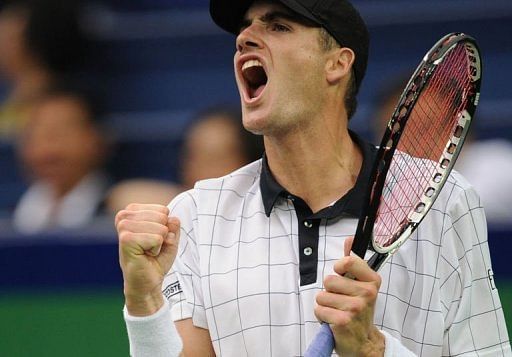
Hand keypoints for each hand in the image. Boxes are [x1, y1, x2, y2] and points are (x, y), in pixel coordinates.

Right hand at [115, 203, 179, 315]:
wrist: (147, 283)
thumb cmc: (156, 259)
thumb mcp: (169, 237)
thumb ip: (173, 224)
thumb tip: (173, 219)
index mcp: (132, 211)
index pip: (163, 210)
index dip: (165, 227)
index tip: (152, 240)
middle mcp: (124, 216)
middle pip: (162, 217)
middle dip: (163, 235)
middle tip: (150, 247)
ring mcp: (124, 227)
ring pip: (161, 227)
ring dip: (159, 243)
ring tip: (147, 251)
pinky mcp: (126, 239)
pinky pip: (157, 238)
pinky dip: (156, 249)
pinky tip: (145, 255)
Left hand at [314, 237, 384, 356]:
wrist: (363, 341)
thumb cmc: (359, 310)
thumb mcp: (360, 284)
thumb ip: (353, 261)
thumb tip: (350, 239)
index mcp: (372, 281)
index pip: (348, 261)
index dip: (339, 267)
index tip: (341, 274)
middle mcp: (367, 293)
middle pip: (329, 280)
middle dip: (329, 291)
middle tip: (341, 300)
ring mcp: (355, 308)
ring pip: (321, 296)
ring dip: (325, 304)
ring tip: (337, 311)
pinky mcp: (343, 321)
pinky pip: (318, 310)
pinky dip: (322, 316)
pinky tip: (334, 320)